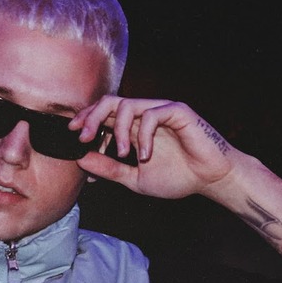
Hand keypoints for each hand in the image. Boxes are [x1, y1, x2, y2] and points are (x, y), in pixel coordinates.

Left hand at [70, 95, 235, 198]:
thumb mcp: (133, 178)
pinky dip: (143, 136)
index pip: (101, 114)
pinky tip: (145, 155)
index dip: (85, 121)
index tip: (72, 136)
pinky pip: (151, 115)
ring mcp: (159, 110)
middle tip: (82, 136)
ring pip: (126, 104)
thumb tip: (80, 160)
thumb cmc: (176, 177)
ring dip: (117, 130)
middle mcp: (142, 115)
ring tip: (122, 154)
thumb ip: (108, 168)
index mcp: (131, 128)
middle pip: (108, 102)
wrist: (210, 180)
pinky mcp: (177, 111)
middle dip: (91, 117)